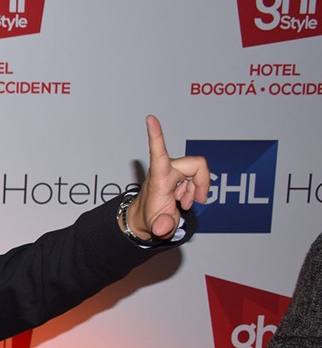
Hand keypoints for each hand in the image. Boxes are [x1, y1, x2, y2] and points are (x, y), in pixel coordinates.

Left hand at [131, 115, 210, 239]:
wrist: (146, 219)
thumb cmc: (150, 218)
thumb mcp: (158, 226)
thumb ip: (162, 226)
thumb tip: (163, 228)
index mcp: (159, 177)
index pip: (158, 153)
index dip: (156, 135)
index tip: (149, 118)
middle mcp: (167, 168)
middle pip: (198, 165)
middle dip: (201, 183)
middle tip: (193, 202)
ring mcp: (173, 169)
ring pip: (199, 171)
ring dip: (196, 189)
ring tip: (183, 202)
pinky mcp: (178, 173)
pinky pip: (197, 176)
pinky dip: (195, 189)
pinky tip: (184, 199)